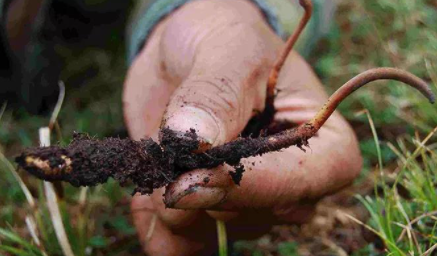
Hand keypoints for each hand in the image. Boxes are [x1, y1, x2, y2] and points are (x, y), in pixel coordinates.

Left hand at [123, 0, 361, 254]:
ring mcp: (247, 195)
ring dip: (180, 209)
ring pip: (224, 229)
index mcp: (316, 132)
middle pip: (266, 212)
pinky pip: (192, 244)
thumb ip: (216, 96)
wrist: (186, 50)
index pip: (316, 174)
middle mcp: (288, 174)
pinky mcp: (209, 206)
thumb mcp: (226, 50)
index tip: (202, 172)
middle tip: (168, 164)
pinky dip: (163, 233)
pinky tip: (143, 202)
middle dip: (211, 196)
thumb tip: (195, 145)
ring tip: (154, 164)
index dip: (264, 183)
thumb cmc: (223, 37)